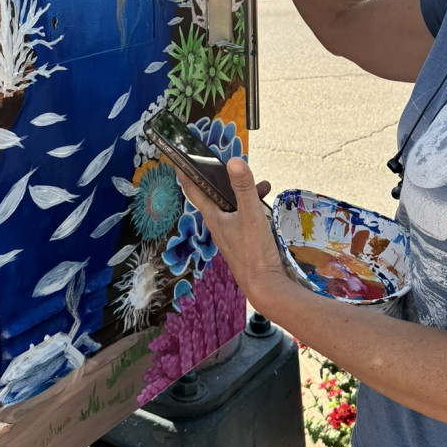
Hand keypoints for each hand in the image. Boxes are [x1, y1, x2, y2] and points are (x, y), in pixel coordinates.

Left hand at [173, 158, 291, 313]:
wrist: (265, 286)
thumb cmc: (254, 252)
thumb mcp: (251, 214)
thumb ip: (244, 187)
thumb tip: (234, 161)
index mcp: (214, 217)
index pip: (194, 191)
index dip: (186, 174)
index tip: (179, 160)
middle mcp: (219, 226)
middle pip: (218, 196)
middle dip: (229, 180)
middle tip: (239, 168)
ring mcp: (231, 235)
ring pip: (234, 207)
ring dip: (246, 194)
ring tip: (264, 188)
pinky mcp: (242, 243)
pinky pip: (244, 218)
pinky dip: (253, 208)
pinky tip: (267, 210)